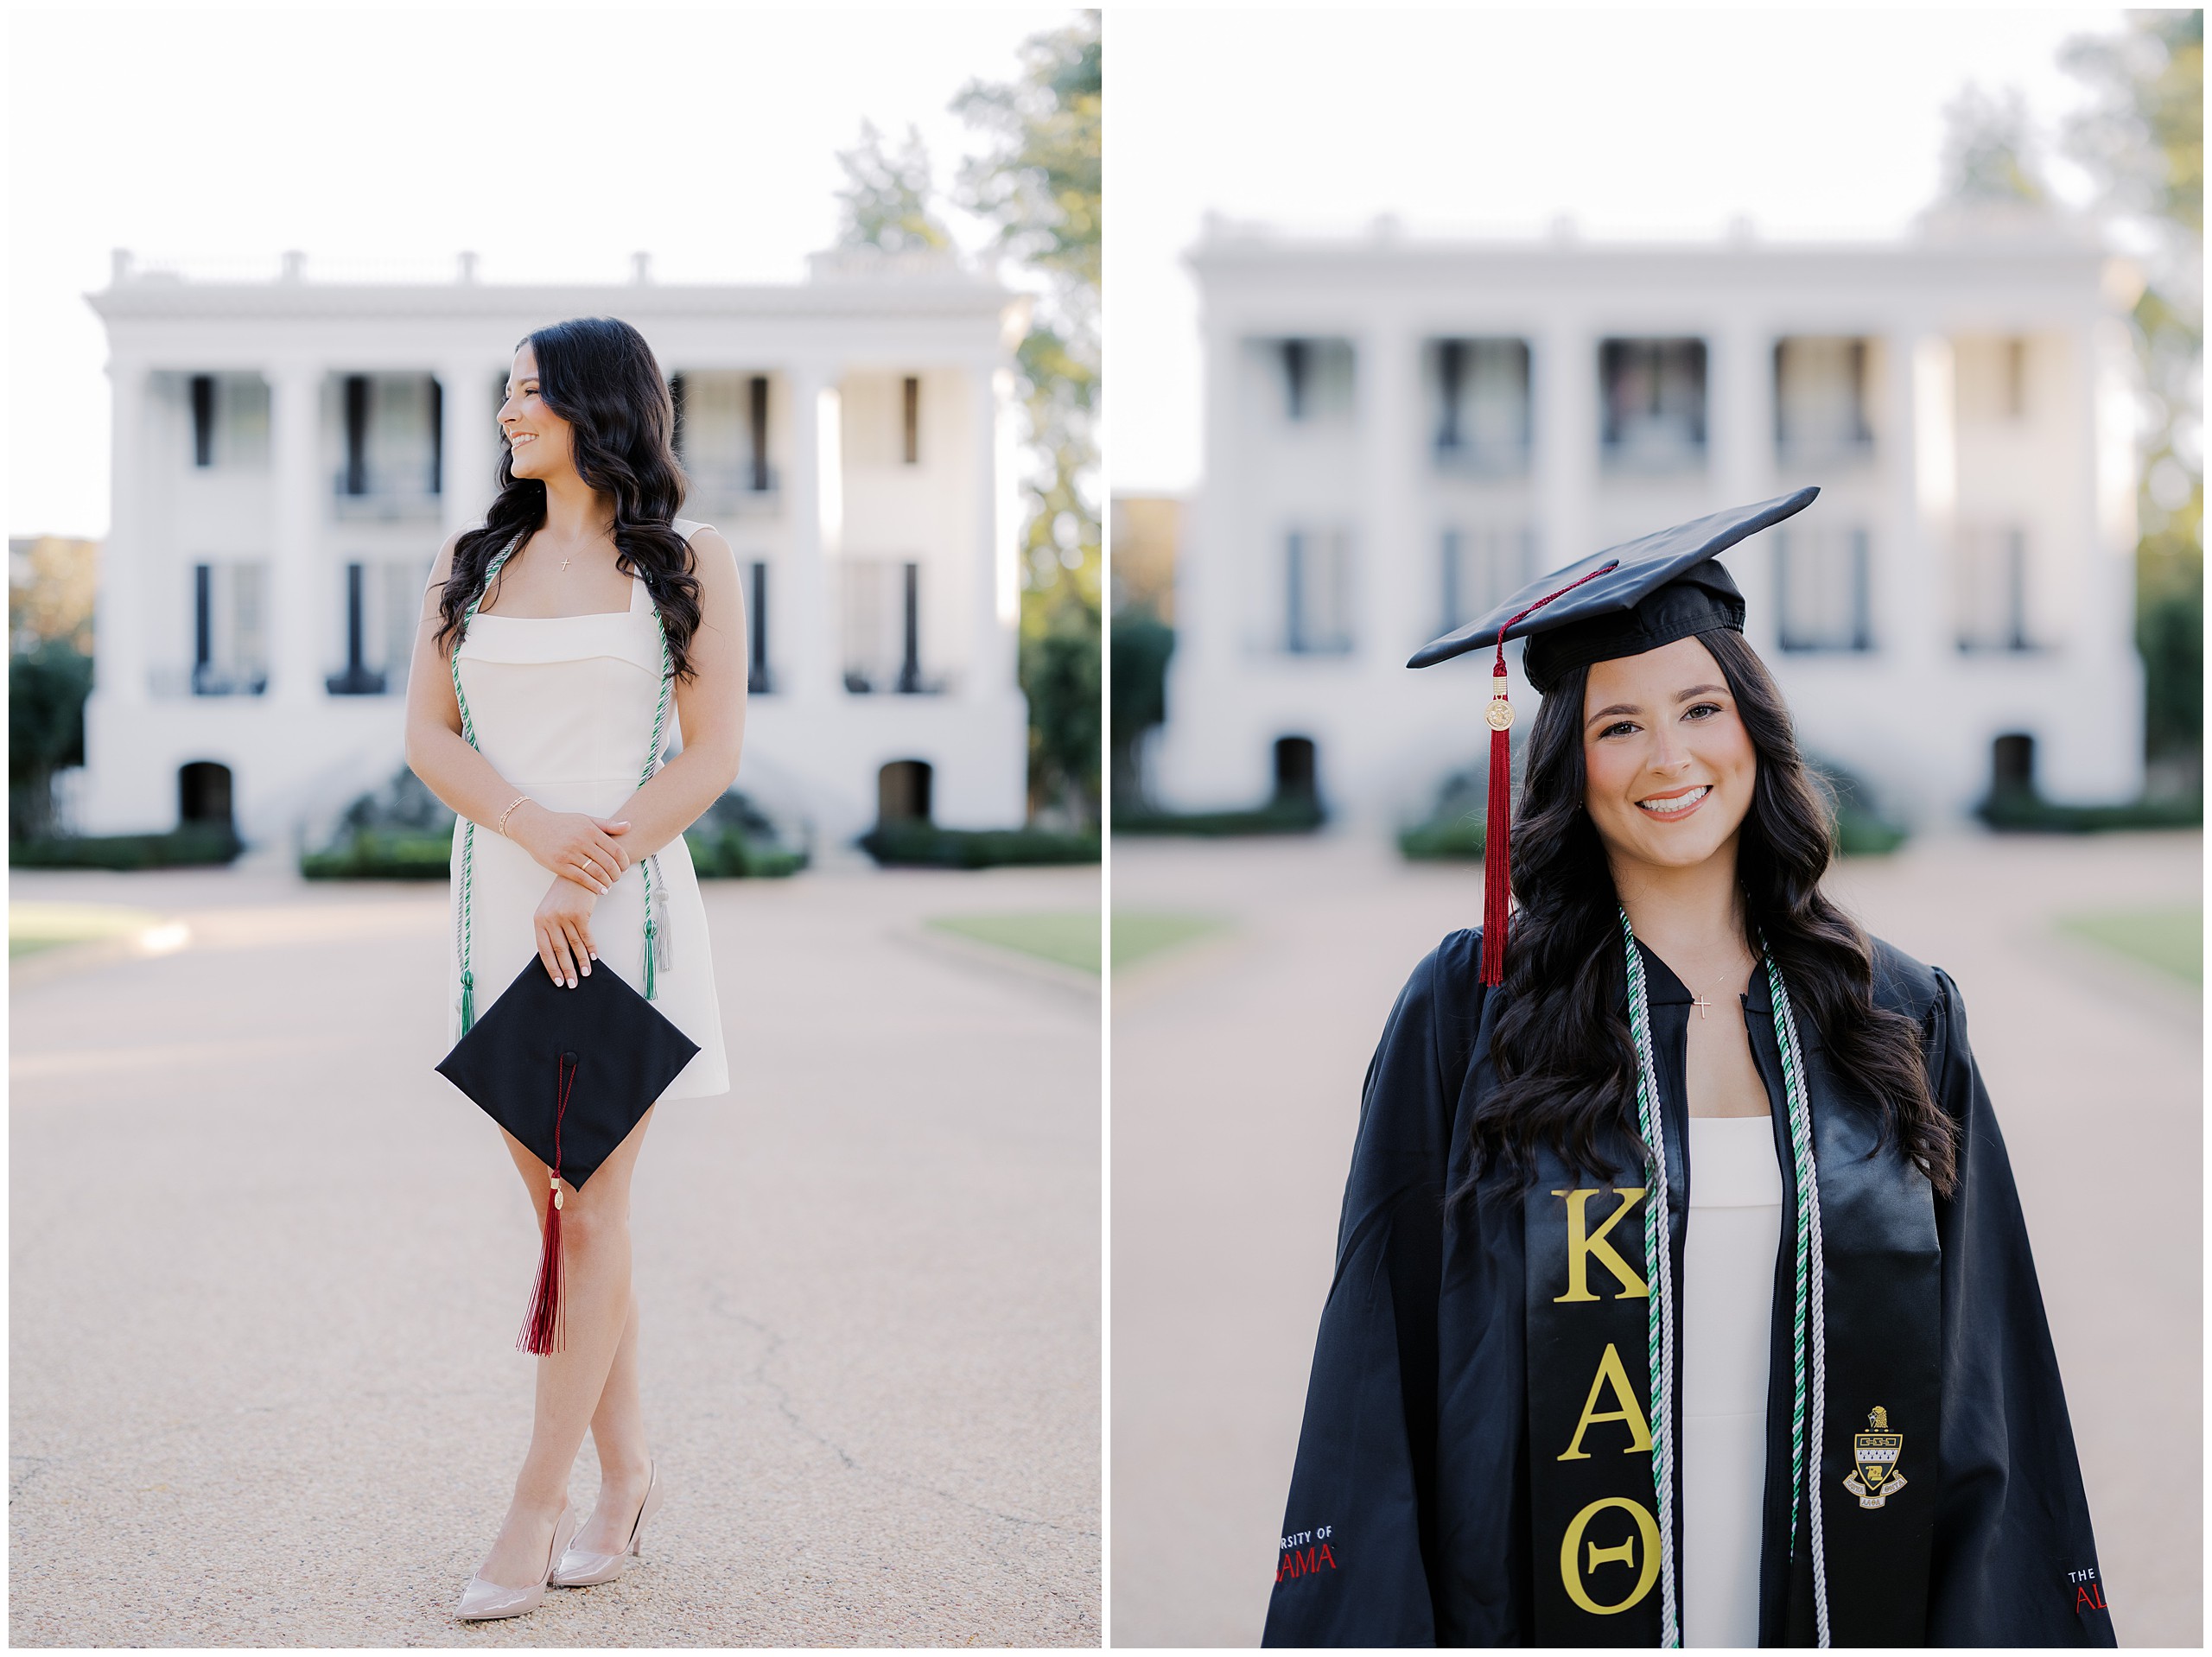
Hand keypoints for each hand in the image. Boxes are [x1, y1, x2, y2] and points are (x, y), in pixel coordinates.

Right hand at [508, 803, 631, 893]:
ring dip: (607, 881)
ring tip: (610, 884)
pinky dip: (594, 886)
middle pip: (608, 863)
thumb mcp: (585, 819)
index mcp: (590, 830)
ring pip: (596, 872)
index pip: (615, 850)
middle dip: (617, 874)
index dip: (624, 861)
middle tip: (618, 878)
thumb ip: (607, 825)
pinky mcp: (559, 865)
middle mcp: (581, 841)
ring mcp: (570, 854)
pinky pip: (581, 878)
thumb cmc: (563, 823)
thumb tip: (629, 826)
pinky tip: (601, 890)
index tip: (625, 867)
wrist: (534, 826)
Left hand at [534, 875, 600, 987]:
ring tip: (586, 974)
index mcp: (539, 920)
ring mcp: (564, 916)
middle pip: (559, 951)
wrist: (580, 872)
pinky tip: (594, 957)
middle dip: (567, 969)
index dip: (551, 967)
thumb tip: (559, 955)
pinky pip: (586, 936)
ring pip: (574, 945)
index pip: (544, 950)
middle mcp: (549, 919)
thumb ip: (552, 929)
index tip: (558, 981)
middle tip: (572, 984)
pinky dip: (591, 948)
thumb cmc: (566, 893)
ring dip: (581, 961)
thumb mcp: (552, 909)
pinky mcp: (579, 914)